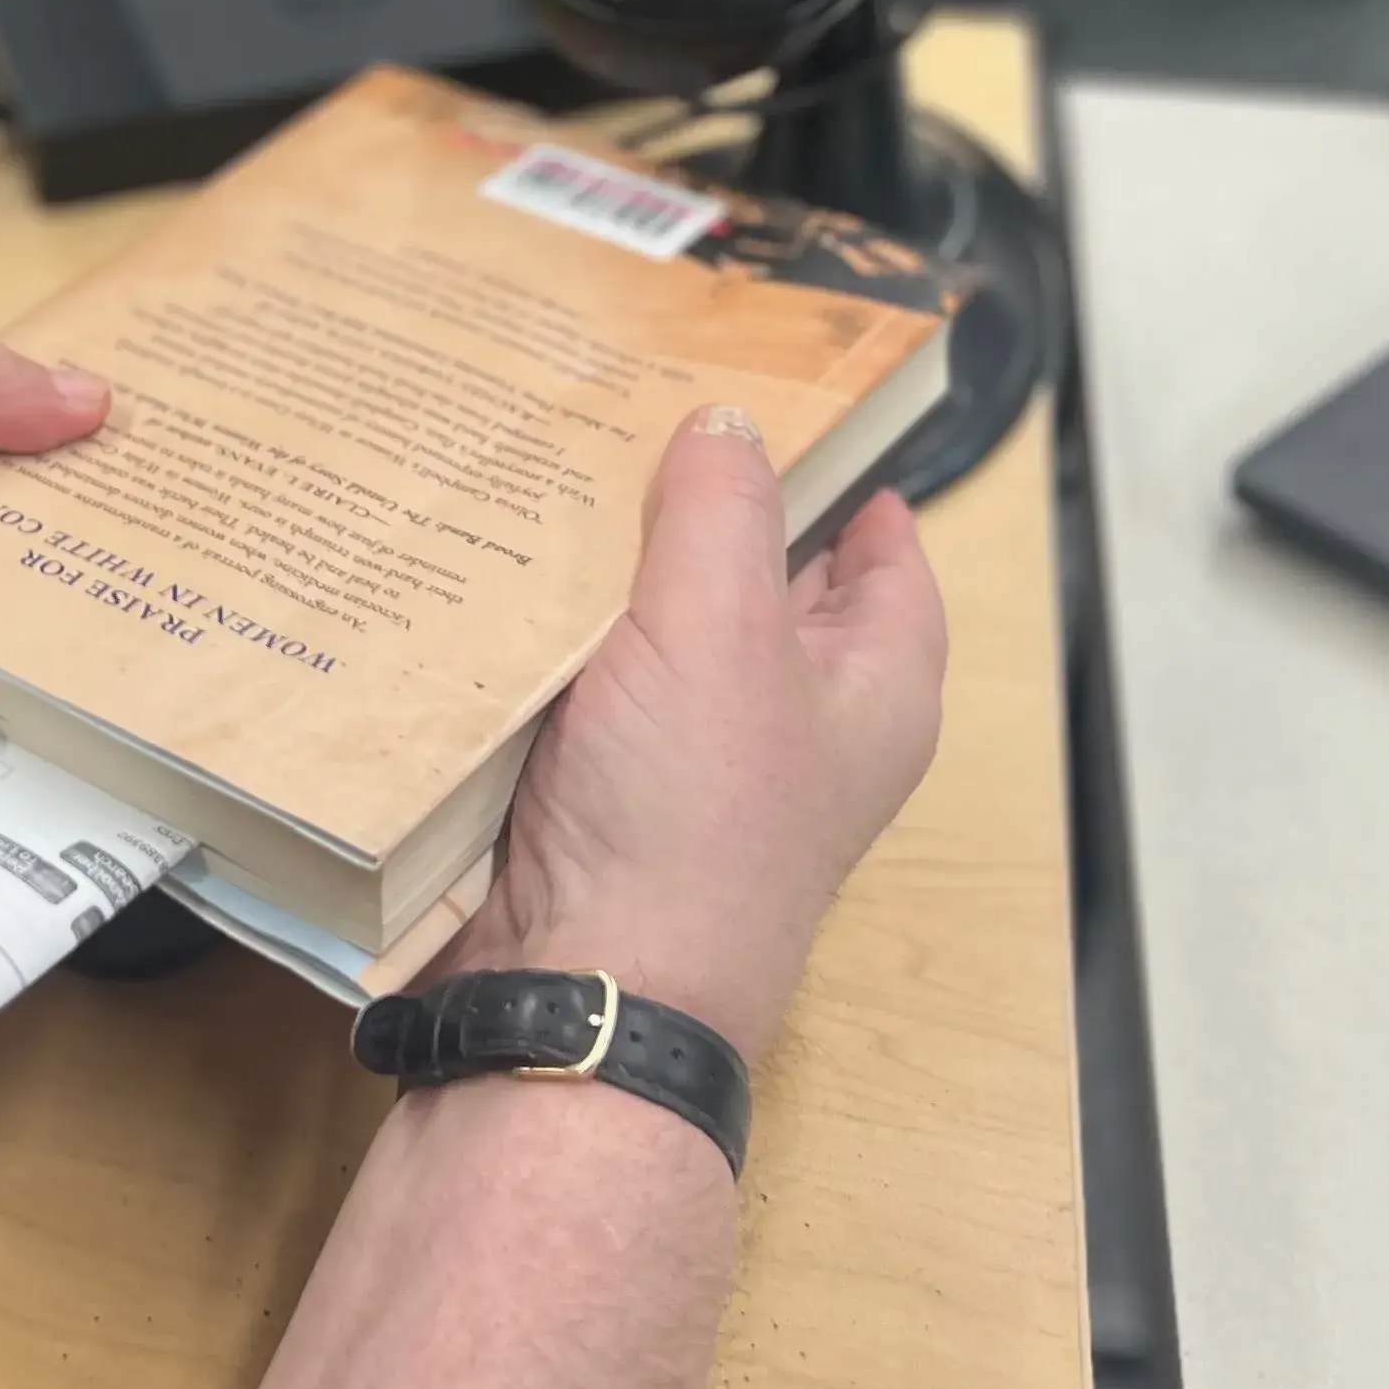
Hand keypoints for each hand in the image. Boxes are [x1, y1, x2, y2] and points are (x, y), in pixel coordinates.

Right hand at [453, 406, 945, 1062]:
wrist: (587, 987)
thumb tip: (730, 417)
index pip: (887, 555)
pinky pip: (588, 684)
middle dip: (709, 505)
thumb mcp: (721, 631)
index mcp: (872, 685)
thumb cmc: (691, 823)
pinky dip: (552, 634)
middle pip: (766, 582)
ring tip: (553, 469)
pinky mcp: (612, 791)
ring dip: (614, 569)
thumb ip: (725, 509)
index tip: (786, 401)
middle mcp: (799, 725)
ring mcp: (702, 762)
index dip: (848, 476)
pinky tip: (500, 575)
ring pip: (666, 630)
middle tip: (639, 408)